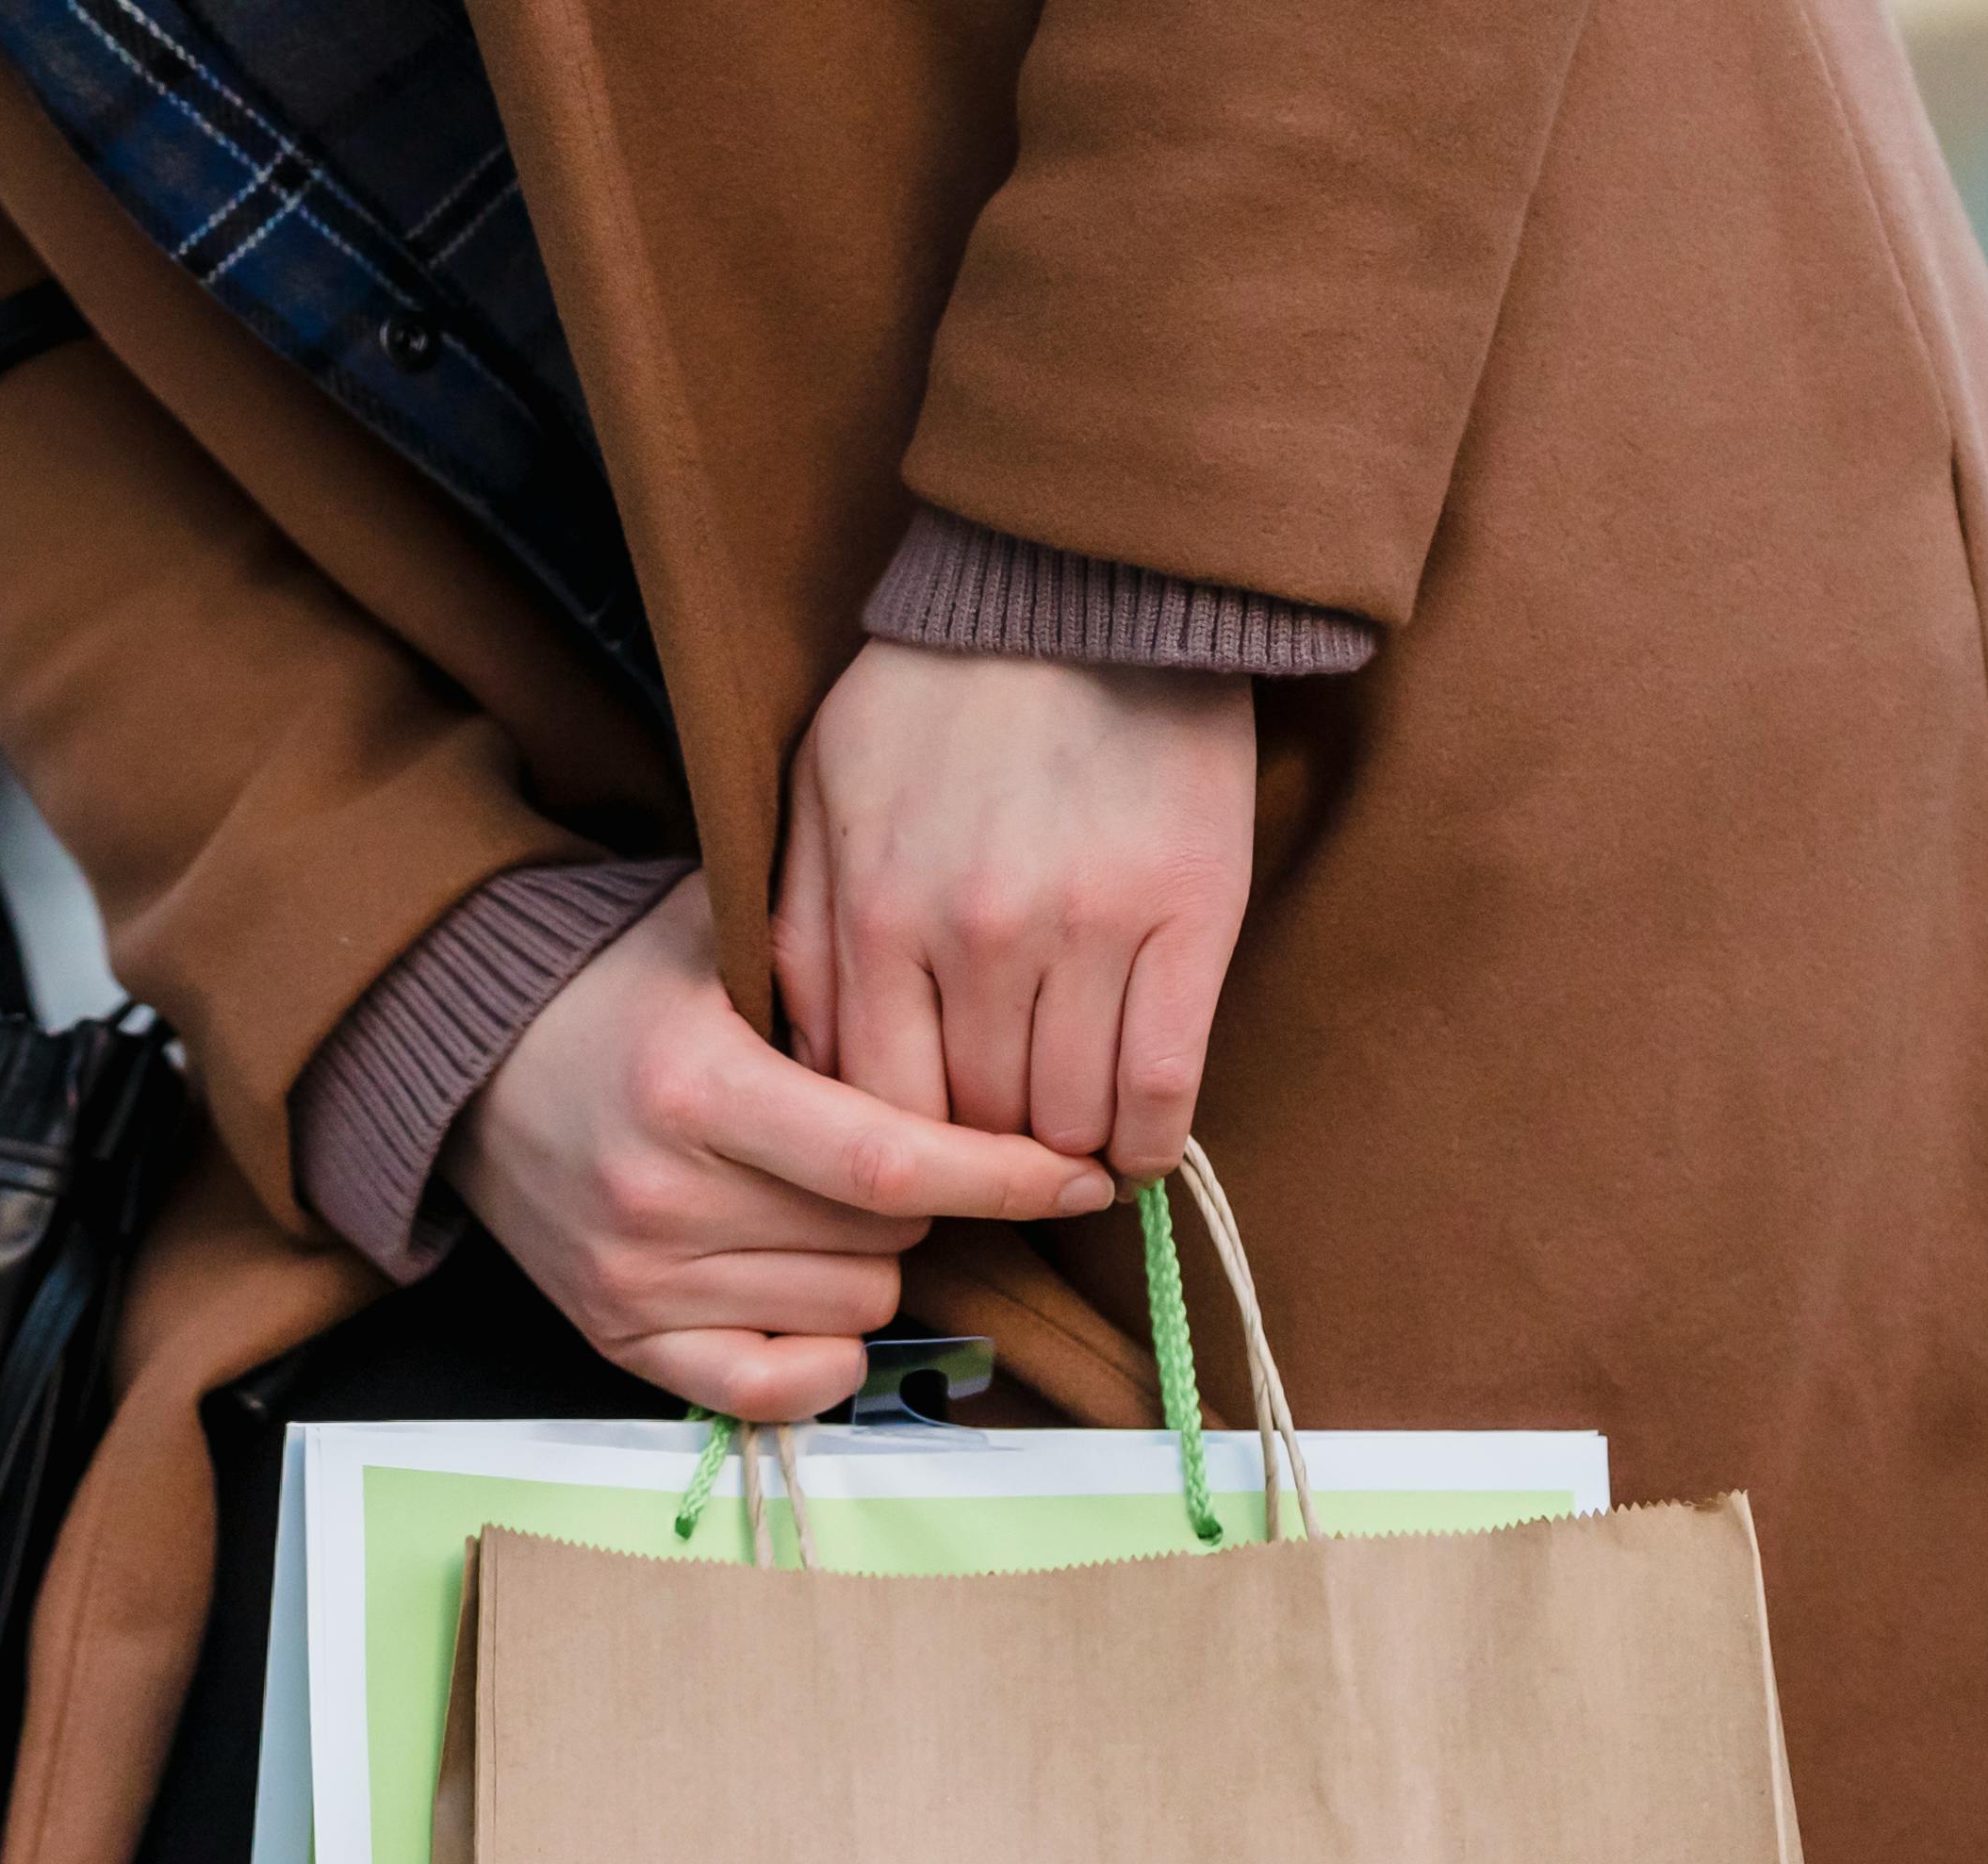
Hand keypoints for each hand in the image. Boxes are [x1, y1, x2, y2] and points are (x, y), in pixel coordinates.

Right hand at [448, 883, 1115, 1419]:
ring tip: (820, 1207)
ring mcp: (635, 1279)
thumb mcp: (715, 936)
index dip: (1000, 1177)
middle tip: (881, 1154)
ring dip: (870, 1270)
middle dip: (920, 1206)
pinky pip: (769, 1392)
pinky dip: (821, 1362)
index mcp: (697, 1088)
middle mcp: (661, 1196)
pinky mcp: (615, 1338)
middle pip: (880, 1247)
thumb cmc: (618, 990)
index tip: (1079, 1177)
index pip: (886, 1162)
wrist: (471, 1060)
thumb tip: (988, 1010)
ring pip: (849, 1316)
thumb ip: (834, 965)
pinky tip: (821, 1309)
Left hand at [774, 642, 1253, 1181]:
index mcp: (878, 914)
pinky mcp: (1187, 915)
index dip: (903, 1153)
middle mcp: (976, 937)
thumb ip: (800, 927)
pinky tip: (1140, 1143)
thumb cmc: (939, 689)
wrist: (1080, 584)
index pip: (878, 1105)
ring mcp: (1086, 930)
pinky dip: (1150, 1138)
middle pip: (977, 1125)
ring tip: (1072, 1136)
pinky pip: (1164, 1082)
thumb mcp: (822, 790)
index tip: (927, 1154)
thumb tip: (801, 1056)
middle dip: (985, 1153)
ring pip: (1069, 1120)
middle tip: (1003, 1146)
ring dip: (1069, 1150)